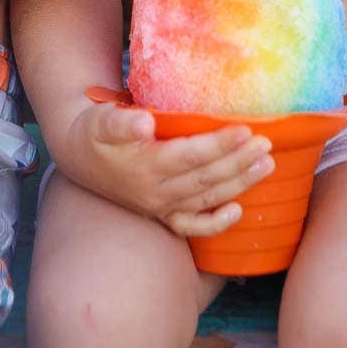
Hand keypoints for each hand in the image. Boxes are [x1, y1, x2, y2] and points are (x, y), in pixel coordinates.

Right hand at [61, 102, 274, 237]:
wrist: (80, 157)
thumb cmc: (96, 131)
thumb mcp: (101, 121)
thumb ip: (120, 121)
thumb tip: (144, 122)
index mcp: (145, 165)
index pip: (190, 155)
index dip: (219, 144)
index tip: (246, 130)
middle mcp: (156, 191)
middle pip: (206, 178)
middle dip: (239, 162)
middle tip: (266, 144)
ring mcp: (160, 206)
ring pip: (207, 199)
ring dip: (239, 183)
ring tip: (267, 165)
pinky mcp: (163, 214)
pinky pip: (193, 226)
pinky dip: (216, 223)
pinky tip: (239, 210)